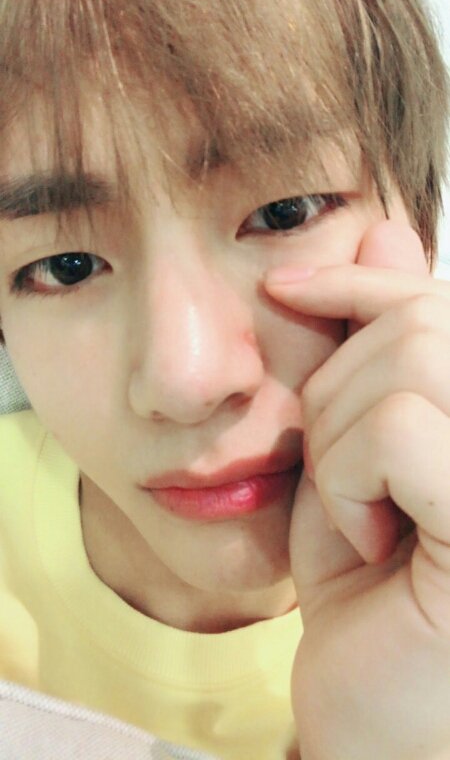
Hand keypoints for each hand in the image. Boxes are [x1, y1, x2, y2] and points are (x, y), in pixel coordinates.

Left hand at [265, 221, 449, 759]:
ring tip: (359, 513)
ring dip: (342, 442)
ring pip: (411, 364)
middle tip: (340, 478)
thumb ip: (374, 354)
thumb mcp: (356, 450)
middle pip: (420, 326)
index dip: (360, 283)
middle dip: (338, 392)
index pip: (437, 304)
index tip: (286, 287)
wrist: (367, 703)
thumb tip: (385, 238)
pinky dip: (354, 479)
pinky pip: (403, 431)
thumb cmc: (367, 581)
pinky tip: (373, 542)